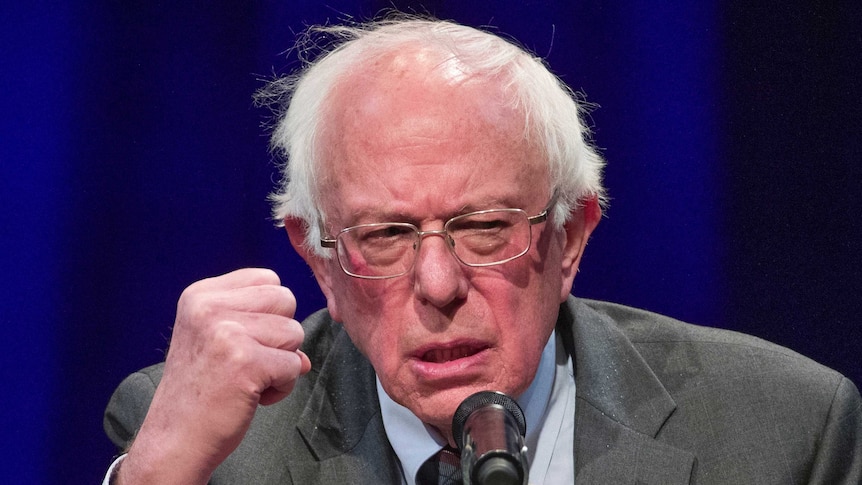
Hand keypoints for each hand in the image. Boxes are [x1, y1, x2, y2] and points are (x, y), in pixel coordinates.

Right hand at [118, 268, 310, 483]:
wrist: (174, 441)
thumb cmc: (199, 392)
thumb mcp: (218, 343)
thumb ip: (261, 329)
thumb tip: (304, 353)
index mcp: (200, 295)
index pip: (267, 279)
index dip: (269, 313)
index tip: (243, 341)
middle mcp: (209, 307)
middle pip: (285, 299)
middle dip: (279, 334)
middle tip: (247, 362)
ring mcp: (226, 332)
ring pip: (294, 331)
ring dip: (281, 363)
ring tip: (247, 380)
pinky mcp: (245, 361)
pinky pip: (294, 365)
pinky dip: (282, 387)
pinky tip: (251, 396)